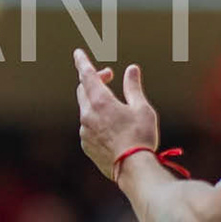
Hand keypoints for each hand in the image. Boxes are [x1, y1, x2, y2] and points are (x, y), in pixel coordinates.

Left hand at [75, 49, 161, 180]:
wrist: (133, 169)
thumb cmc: (141, 136)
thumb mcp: (142, 108)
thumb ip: (133, 87)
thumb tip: (131, 69)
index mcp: (100, 102)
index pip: (87, 75)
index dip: (82, 62)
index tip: (77, 52)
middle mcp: (88, 115)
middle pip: (83, 90)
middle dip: (94, 80)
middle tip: (109, 77)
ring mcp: (84, 131)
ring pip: (85, 109)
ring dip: (95, 102)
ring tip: (114, 105)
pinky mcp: (86, 145)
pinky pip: (87, 127)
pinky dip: (95, 120)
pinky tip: (111, 127)